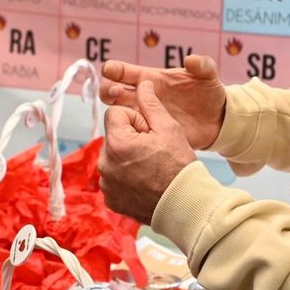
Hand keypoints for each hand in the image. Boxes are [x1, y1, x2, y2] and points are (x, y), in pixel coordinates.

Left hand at [99, 81, 198, 223]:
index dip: (136, 119)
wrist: (185, 206)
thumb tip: (142, 83)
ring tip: (152, 168)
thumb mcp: (168, 128)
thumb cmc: (179, 165)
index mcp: (116, 142)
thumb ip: (150, 103)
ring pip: (113, 157)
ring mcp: (106, 184)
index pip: (115, 113)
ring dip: (128, 158)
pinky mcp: (110, 199)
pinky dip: (126, 179)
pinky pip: (114, 179)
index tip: (151, 133)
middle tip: (154, 152)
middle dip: (131, 138)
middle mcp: (105, 163)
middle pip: (114, 136)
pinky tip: (145, 183)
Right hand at [101, 54, 225, 149]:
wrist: (217, 122)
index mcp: (151, 79)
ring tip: (118, 112)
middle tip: (115, 93)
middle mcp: (143, 97)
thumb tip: (191, 59)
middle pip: (114, 92)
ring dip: (114, 111)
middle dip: (108, 90)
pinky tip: (129, 133)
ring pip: (119, 113)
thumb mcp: (209, 77)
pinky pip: (133, 134)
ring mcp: (145, 116)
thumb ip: (202, 66)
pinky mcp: (152, 134)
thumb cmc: (209, 94)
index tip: (109, 70)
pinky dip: (127, 132)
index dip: (114, 69)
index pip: (126, 72)